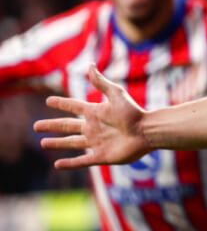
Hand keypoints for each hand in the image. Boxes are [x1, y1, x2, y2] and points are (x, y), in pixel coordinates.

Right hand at [33, 65, 150, 168]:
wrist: (146, 132)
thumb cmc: (133, 112)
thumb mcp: (116, 95)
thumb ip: (101, 83)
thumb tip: (90, 65)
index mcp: (96, 112)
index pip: (73, 107)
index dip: (61, 104)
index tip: (49, 100)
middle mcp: (93, 127)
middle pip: (67, 126)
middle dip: (52, 126)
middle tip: (36, 126)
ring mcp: (96, 142)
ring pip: (71, 143)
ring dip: (57, 143)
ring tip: (44, 143)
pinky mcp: (101, 156)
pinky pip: (82, 161)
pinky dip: (70, 163)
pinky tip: (58, 164)